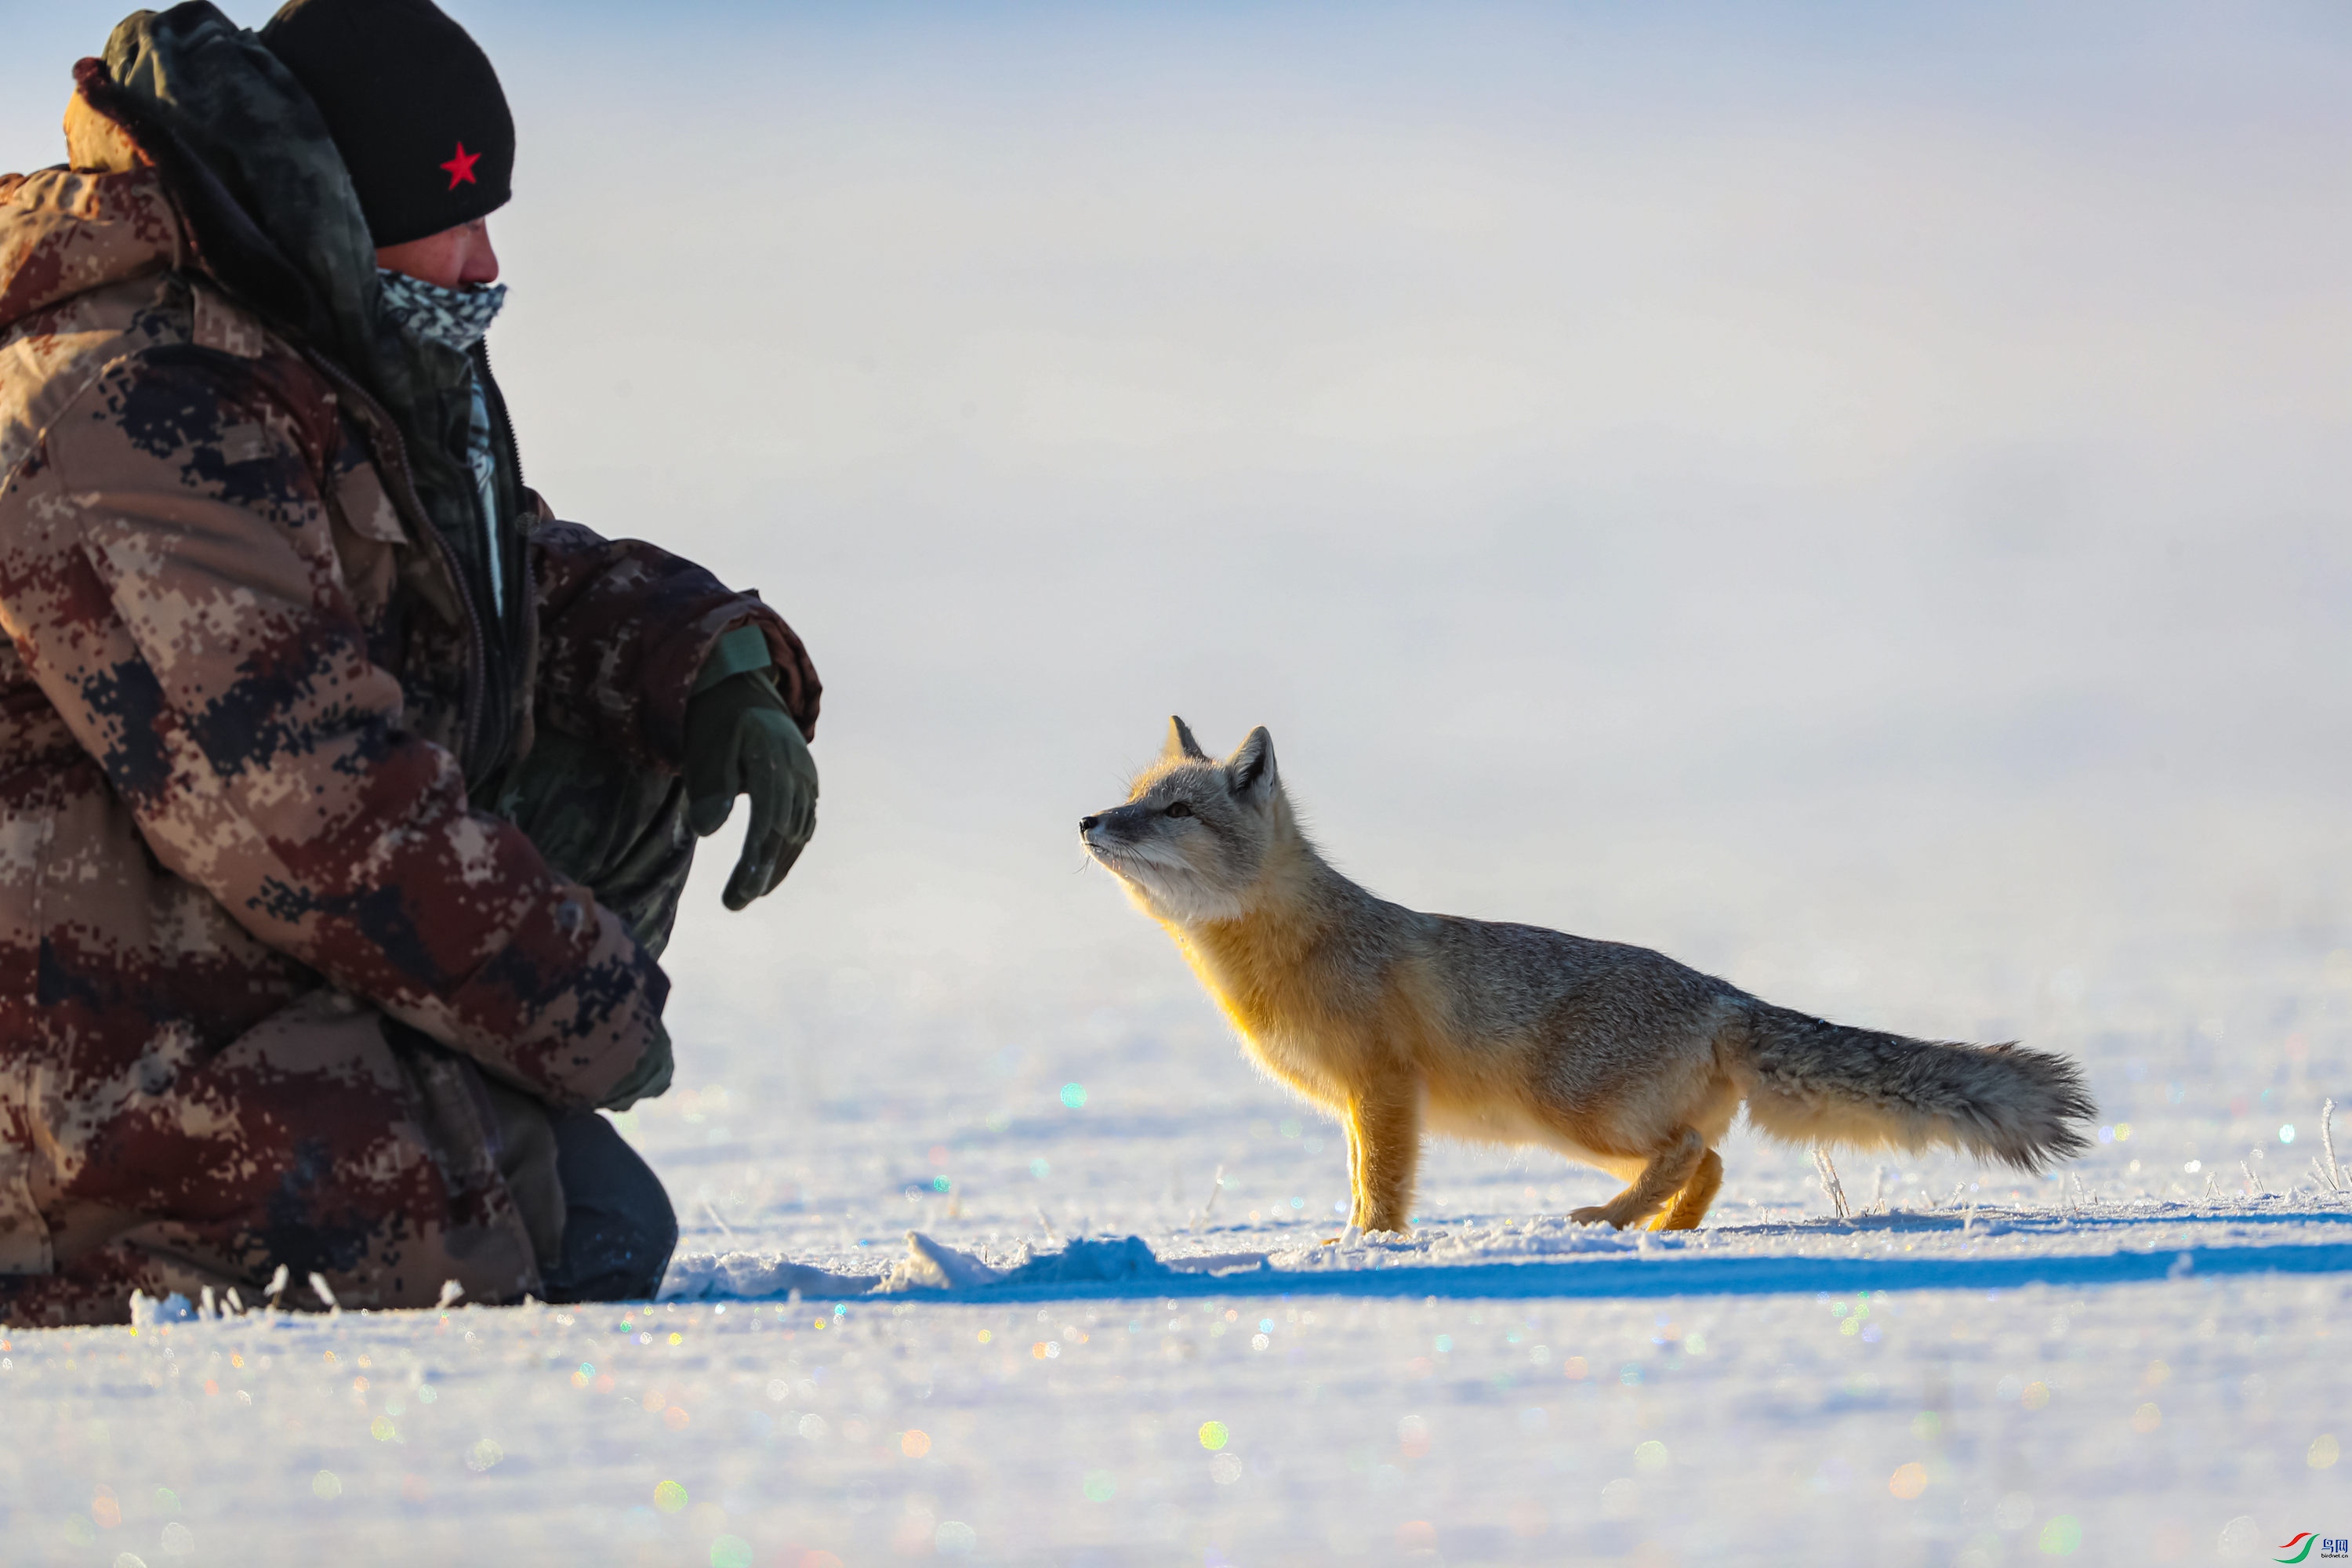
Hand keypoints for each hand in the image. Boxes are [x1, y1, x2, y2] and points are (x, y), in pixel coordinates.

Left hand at [682, 670, 817, 908]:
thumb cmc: (715, 721)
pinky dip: (788, 849)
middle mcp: (797, 768)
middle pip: (785, 832)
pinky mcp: (808, 781)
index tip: (734, 893)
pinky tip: (770, 869)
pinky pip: (804, 823)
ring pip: (798, 832)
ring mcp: (807, 775)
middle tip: (734, 903)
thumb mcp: (704, 747)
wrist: (743, 686)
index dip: (753, 861)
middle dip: (761, 873)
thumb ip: (708, 787)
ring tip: (748, 894)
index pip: (768, 820)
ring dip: (776, 866)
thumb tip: (707, 831)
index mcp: (770, 756)